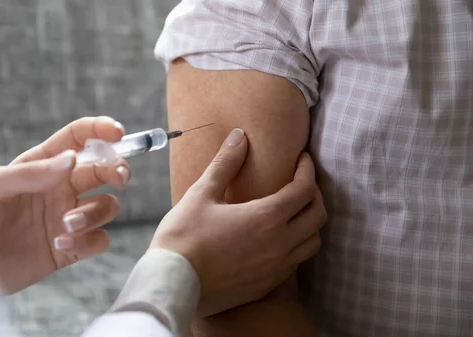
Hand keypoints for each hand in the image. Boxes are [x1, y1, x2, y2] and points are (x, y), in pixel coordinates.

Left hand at [0, 116, 130, 293]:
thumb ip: (32, 171)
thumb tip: (72, 159)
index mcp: (42, 165)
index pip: (78, 139)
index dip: (101, 130)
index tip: (117, 133)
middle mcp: (59, 188)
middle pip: (103, 169)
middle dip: (116, 168)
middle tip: (117, 176)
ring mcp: (67, 218)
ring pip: (107, 205)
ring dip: (95, 213)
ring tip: (66, 224)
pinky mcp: (70, 249)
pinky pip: (99, 240)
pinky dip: (88, 241)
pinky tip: (60, 245)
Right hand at [150, 128, 325, 316]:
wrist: (172, 284)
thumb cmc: (183, 237)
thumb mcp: (202, 194)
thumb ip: (225, 164)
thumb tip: (239, 136)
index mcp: (267, 217)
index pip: (305, 189)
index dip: (307, 170)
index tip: (302, 158)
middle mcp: (280, 244)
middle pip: (318, 215)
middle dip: (314, 194)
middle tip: (300, 182)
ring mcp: (277, 268)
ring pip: (312, 242)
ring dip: (310, 223)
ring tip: (294, 211)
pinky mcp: (267, 285)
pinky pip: (296, 262)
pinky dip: (296, 245)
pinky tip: (278, 239)